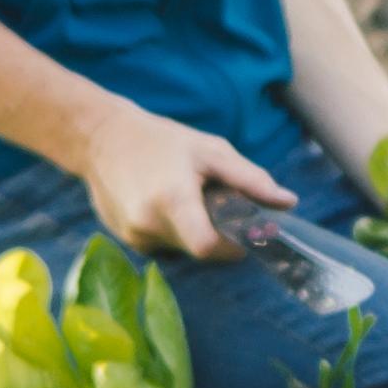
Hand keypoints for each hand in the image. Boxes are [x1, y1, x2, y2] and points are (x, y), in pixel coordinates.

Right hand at [78, 102, 292, 259]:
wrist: (100, 138)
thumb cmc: (162, 141)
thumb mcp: (211, 151)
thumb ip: (251, 180)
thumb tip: (288, 203)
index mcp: (172, 201)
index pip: (208, 247)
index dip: (232, 247)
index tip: (243, 234)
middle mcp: (147, 224)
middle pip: (198, 249)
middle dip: (215, 233)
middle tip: (214, 203)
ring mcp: (132, 235)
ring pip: (180, 248)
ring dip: (192, 231)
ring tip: (185, 196)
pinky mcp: (123, 238)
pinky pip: (161, 244)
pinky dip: (171, 230)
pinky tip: (163, 202)